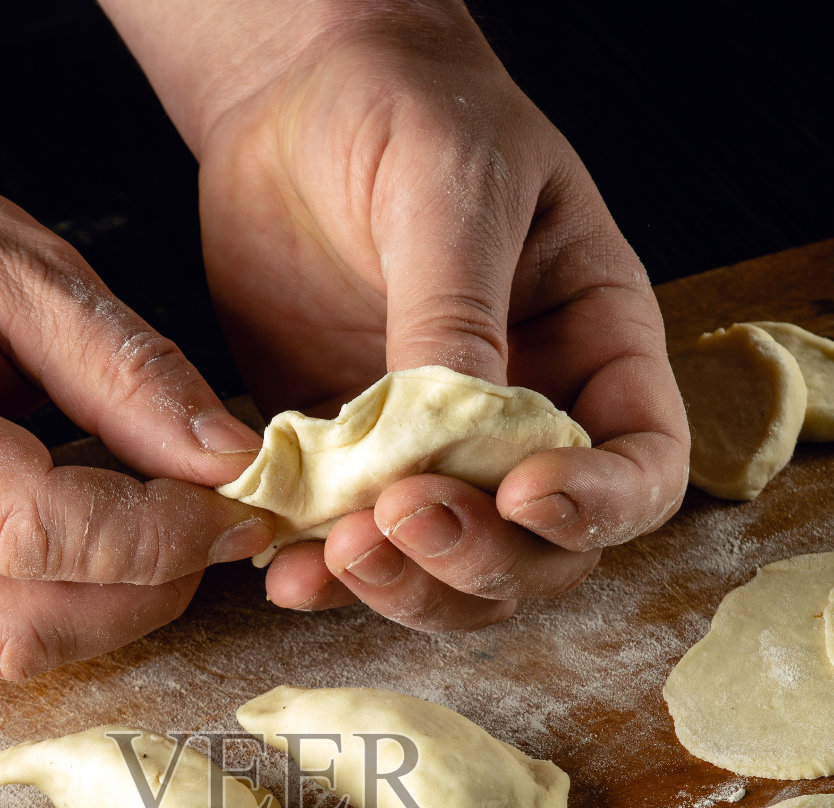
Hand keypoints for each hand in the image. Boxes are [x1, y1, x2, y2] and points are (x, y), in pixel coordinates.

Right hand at [0, 92, 271, 675]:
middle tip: (206, 529)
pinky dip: (56, 596)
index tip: (231, 505)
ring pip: (7, 646)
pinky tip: (70, 530)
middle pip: (19, 625)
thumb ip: (131, 372)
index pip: (26, 530)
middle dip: (145, 593)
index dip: (151, 538)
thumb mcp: (23, 268)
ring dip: (109, 606)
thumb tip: (231, 463)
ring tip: (147, 526)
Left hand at [192, 4, 689, 628]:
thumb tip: (455, 440)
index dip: (599, 506)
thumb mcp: (453, 193)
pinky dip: (321, 576)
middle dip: (479, 558)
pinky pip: (348, 550)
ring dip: (402, 587)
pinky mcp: (348, 470)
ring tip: (337, 553)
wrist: (296, 101)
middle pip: (541, 551)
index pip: (640, 468)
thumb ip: (456, 318)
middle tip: (403, 518)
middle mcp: (526, 423)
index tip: (525, 495)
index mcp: (595, 351)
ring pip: (450, 576)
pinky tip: (287, 572)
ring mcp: (434, 458)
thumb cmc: (410, 113)